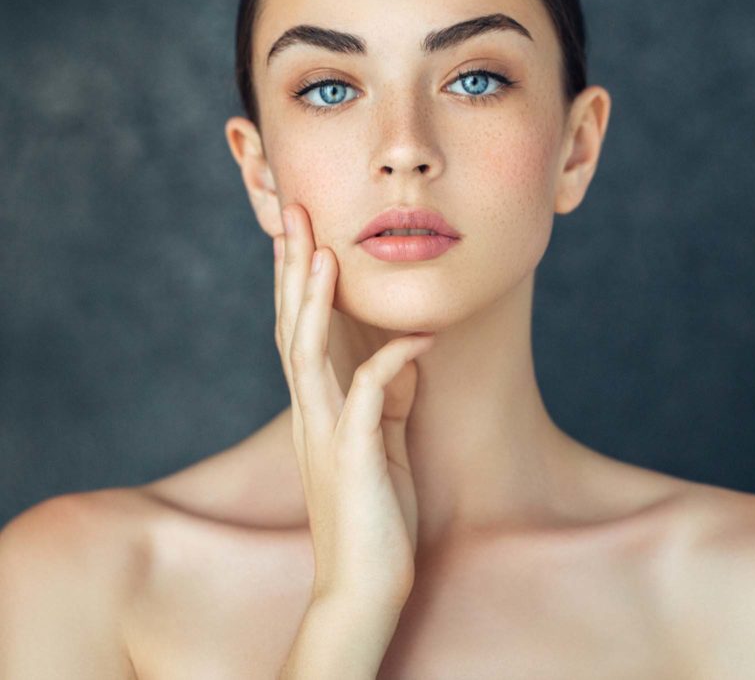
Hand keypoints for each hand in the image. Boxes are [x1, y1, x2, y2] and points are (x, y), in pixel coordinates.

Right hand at [273, 203, 434, 610]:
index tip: (299, 235)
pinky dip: (392, 360)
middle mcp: (310, 411)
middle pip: (290, 326)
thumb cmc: (374, 510)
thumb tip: (402, 352)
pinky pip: (369, 393)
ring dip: (312, 301)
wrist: (365, 584)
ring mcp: (326, 433)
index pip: (296, 330)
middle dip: (291, 271)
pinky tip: (419, 336)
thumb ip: (386, 393)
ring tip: (321, 252)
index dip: (295, 281)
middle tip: (293, 215)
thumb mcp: (382, 439)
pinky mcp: (352, 455)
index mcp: (316, 406)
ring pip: (307, 352)